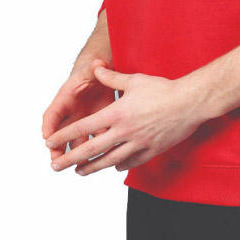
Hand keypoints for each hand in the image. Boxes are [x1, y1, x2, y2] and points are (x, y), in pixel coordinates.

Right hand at [42, 58, 114, 160]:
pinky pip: (94, 138)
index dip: (49, 126)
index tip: (47, 138)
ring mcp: (83, 119)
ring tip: (77, 167)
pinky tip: (100, 158)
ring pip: (76, 140)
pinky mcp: (97, 122)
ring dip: (75, 154)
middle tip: (57, 162)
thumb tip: (98, 64)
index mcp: (66, 98)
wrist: (102, 73)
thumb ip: (95, 68)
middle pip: (60, 133)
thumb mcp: (93, 67)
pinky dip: (96, 148)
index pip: (52, 113)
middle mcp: (71, 112)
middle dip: (57, 148)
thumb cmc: (92, 70)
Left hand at [45, 67, 210, 175]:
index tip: (50, 142)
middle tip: (55, 166)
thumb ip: (111, 77)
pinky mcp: (151, 150)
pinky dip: (119, 165)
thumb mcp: (134, 80)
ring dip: (91, 168)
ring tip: (79, 172)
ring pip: (109, 161)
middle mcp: (124, 132)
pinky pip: (131, 162)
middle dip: (70, 159)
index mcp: (117, 114)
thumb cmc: (163, 89)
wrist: (189, 102)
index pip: (83, 127)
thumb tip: (95, 68)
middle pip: (91, 149)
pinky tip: (112, 166)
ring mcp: (138, 143)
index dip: (64, 135)